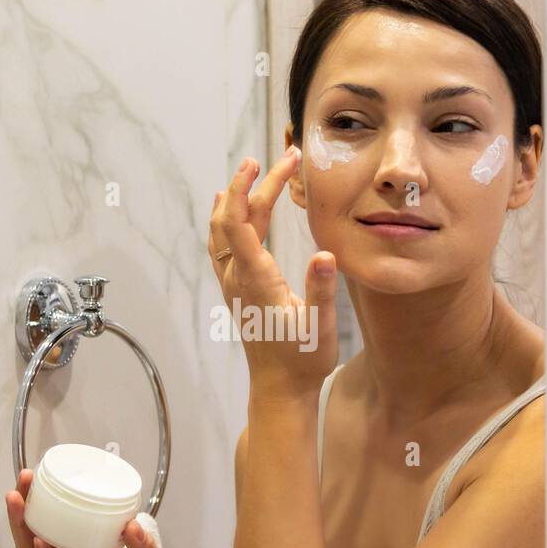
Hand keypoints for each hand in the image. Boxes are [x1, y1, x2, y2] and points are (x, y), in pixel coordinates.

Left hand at [208, 148, 338, 395]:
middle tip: (282, 158)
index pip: (241, 224)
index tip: (263, 162)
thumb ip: (321, 290)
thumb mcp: (320, 327)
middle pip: (234, 220)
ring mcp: (233, 285)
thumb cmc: (304, 360)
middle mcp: (237, 279)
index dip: (248, 189)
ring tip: (251, 171)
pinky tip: (232, 209)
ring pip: (222, 232)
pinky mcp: (236, 290)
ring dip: (237, 199)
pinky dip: (226, 220)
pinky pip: (222, 246)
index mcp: (257, 281)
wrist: (280, 389)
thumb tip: (324, 255)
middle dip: (254, 185)